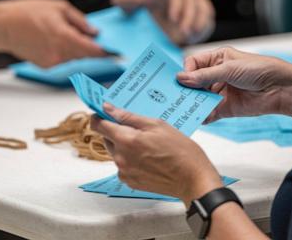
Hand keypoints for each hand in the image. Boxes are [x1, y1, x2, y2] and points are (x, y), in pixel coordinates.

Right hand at [0, 0, 106, 67]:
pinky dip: (65, 53)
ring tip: (67, 36)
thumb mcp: (59, 8)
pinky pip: (63, 60)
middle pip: (85, 56)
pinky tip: (55, 42)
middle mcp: (60, 53)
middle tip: (97, 42)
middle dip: (92, 49)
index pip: (92, 51)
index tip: (116, 54)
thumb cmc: (29, 13)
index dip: (106, 53)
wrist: (3, 27)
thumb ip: (80, 21)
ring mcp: (53, 62)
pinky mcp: (47, 67)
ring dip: (78, 50)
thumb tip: (95, 32)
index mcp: (65, 37)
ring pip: (75, 58)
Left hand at [91, 103, 222, 206]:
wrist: (193, 179)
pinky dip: (131, 159)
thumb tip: (109, 109)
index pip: (98, 125)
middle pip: (107, 138)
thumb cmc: (180, 151)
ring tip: (148, 145)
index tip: (104, 113)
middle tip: (138, 129)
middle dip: (117, 131)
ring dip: (125, 146)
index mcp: (126, 140)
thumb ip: (129, 117)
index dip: (99, 117)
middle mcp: (121, 158)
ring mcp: (125, 172)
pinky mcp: (130, 182)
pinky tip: (148, 157)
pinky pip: (123, 165)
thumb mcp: (157, 125)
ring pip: (116, 152)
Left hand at [111, 0, 214, 44]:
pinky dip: (202, 25)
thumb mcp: (131, 3)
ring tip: (188, 35)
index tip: (172, 18)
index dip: (175, 2)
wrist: (153, 11)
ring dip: (195, 21)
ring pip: (200, 5)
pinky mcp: (201, 7)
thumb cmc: (142, 5)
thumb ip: (125, 0)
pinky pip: (206, 14)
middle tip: (182, 30)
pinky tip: (195, 36)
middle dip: (187, 14)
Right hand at [177, 47, 291, 121]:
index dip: (186, 71)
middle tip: (176, 95)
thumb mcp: (229, 68)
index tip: (181, 80)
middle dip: (186, 89)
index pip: (194, 63)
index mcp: (217, 59)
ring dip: (192, 103)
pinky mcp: (224, 108)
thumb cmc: (259, 69)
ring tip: (184, 107)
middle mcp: (216, 75)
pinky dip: (202, 115)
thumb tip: (181, 78)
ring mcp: (219, 92)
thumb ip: (205, 75)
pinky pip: (208, 112)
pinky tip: (198, 117)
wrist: (280, 89)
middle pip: (194, 82)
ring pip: (199, 98)